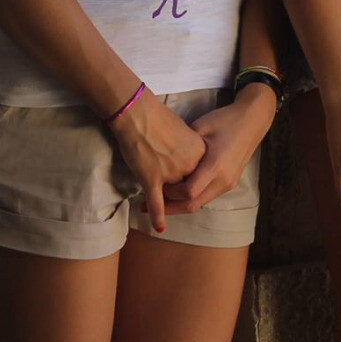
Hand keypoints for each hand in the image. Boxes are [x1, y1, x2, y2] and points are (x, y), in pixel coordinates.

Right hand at [107, 92, 205, 233]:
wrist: (139, 114)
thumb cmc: (161, 118)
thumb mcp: (186, 132)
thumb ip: (192, 149)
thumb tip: (190, 158)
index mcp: (201, 155)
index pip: (201, 178)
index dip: (193, 183)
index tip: (186, 185)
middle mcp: (190, 167)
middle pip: (189, 190)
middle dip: (180, 196)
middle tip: (172, 197)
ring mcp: (172, 175)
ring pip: (173, 198)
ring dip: (167, 204)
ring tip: (159, 204)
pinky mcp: (152, 179)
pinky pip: (157, 204)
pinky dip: (158, 217)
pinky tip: (159, 227)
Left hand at [165, 85, 277, 213]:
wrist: (253, 120)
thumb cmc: (226, 120)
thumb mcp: (200, 128)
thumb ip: (183, 146)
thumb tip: (162, 158)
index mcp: (216, 165)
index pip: (188, 192)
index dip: (170, 193)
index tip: (159, 185)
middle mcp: (223, 179)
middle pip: (193, 205)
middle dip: (172, 208)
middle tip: (155, 206)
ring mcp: (229, 183)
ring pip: (201, 203)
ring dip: (182, 205)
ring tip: (164, 201)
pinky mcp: (230, 183)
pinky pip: (208, 196)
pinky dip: (193, 198)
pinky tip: (181, 192)